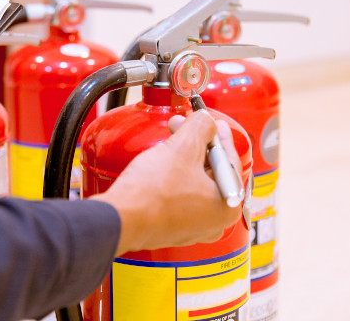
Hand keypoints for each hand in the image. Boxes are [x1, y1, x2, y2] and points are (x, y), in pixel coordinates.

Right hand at [92, 110, 243, 255]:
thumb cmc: (153, 193)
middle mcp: (214, 222)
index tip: (212, 122)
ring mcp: (192, 228)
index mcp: (227, 205)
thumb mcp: (183, 148)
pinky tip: (162, 163)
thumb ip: (201, 127)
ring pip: (194, 182)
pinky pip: (180, 195)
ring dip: (184, 158)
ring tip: (170, 141)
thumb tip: (206, 120)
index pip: (229, 161)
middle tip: (185, 126)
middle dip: (197, 144)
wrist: (120, 219)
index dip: (218, 135)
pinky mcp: (171, 228)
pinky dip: (174, 176)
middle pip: (212, 171)